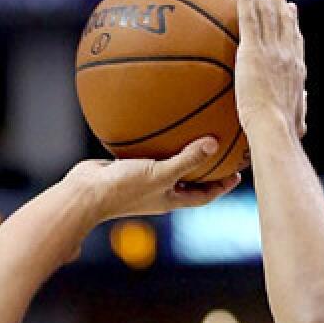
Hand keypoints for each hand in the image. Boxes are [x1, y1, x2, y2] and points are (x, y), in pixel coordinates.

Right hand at [64, 137, 240, 225]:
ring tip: (195, 134)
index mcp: (171, 200)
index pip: (204, 196)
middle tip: (223, 152)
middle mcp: (159, 192)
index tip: (238, 175)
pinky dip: (156, 141)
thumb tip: (215, 143)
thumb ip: (187, 159)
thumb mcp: (161, 173)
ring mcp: (143, 180)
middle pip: (190, 181)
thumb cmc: (123, 190)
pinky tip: (159, 123)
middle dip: (207, 170)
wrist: (86, 193)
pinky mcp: (127, 167)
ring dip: (182, 154)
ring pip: (168, 166)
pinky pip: (148, 152)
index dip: (222, 187)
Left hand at [233, 0, 306, 137]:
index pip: (294, 40)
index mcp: (296, 69)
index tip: (291, 11)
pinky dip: (245, 0)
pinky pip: (248, 19)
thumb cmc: (283, 131)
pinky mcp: (253, 51)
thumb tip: (304, 112)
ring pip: (266, 13)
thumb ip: (300, 111)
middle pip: (283, 20)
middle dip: (280, 0)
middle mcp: (286, 54)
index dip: (293, 23)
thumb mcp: (298, 121)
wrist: (273, 127)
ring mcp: (271, 50)